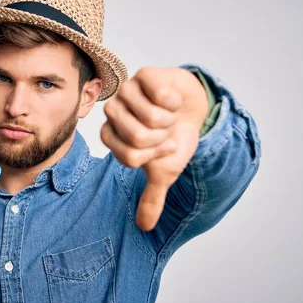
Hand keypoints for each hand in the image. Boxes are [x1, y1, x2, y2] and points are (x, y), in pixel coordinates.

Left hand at [101, 67, 207, 230]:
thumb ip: (152, 197)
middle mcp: (112, 113)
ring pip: (151, 118)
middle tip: (165, 130)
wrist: (192, 109)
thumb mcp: (165, 171)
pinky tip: (172, 99)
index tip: (161, 147)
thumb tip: (145, 227)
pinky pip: (162, 96)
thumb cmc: (174, 138)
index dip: (154, 155)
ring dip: (170, 120)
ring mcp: (125, 92)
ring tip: (168, 114)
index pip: (129, 157)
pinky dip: (176, 102)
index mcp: (110, 136)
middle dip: (162, 138)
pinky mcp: (143, 75)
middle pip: (138, 138)